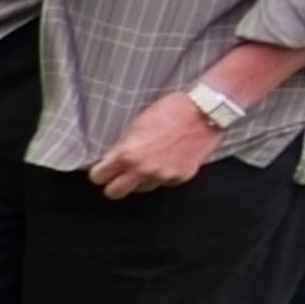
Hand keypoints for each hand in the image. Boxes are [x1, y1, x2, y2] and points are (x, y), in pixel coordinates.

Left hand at [89, 90, 232, 199]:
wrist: (205, 111)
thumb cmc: (171, 111)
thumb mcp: (137, 124)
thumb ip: (123, 146)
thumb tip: (112, 159)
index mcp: (127, 154)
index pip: (99, 176)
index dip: (100, 173)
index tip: (103, 170)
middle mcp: (143, 169)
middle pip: (114, 192)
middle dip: (114, 184)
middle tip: (120, 175)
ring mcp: (163, 176)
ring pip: (141, 189)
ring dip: (141, 179)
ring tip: (150, 163)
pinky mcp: (180, 178)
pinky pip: (164, 183)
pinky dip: (164, 175)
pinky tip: (169, 160)